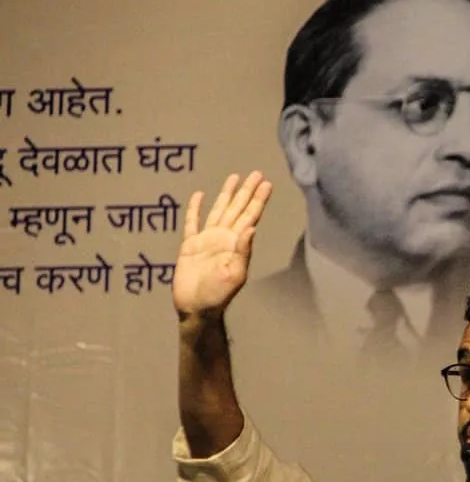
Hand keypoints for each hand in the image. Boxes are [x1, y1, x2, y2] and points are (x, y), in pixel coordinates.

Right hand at [173, 171, 272, 319]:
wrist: (196, 309)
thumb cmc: (218, 296)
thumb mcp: (234, 274)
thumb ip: (243, 251)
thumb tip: (252, 228)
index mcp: (237, 244)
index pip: (250, 216)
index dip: (258, 199)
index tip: (266, 183)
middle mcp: (224, 238)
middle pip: (238, 208)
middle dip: (247, 191)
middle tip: (257, 173)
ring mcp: (207, 240)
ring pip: (219, 211)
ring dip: (227, 194)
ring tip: (234, 177)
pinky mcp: (190, 246)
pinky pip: (192, 223)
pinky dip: (194, 208)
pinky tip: (199, 195)